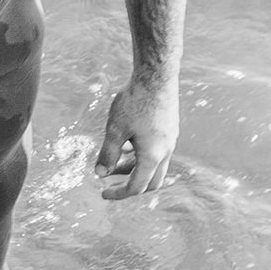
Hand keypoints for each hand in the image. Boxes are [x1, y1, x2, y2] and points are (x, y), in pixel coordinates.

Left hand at [93, 73, 180, 199]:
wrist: (157, 76)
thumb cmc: (135, 101)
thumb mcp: (115, 130)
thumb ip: (108, 154)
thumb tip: (100, 174)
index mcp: (152, 156)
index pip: (137, 187)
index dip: (119, 194)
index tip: (103, 194)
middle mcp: (166, 151)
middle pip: (151, 182)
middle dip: (130, 185)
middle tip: (111, 182)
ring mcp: (170, 140)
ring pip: (155, 165)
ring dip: (135, 168)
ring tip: (115, 159)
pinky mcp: (170, 129)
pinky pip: (158, 151)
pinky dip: (143, 155)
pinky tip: (128, 142)